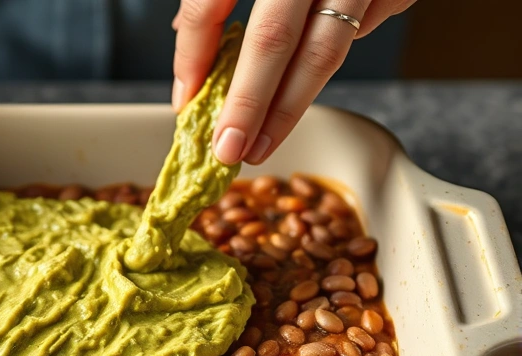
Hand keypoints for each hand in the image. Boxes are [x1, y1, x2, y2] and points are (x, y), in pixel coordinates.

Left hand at [172, 0, 416, 164]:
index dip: (190, 56)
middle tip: (227, 149)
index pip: (208, 4)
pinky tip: (308, 78)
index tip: (184, 103)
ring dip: (289, 108)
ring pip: (323, 51)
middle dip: (246, 104)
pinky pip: (364, 25)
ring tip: (259, 144)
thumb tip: (191, 51)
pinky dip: (332, 55)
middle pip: (272, 40)